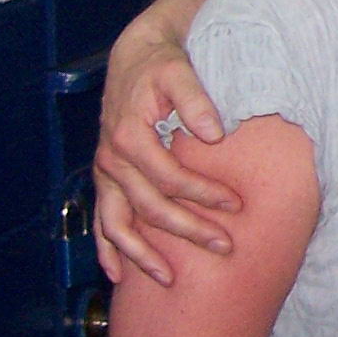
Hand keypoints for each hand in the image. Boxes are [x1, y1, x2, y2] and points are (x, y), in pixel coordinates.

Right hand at [92, 18, 238, 286]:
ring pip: (117, 224)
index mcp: (129, 136)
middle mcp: (111, 159)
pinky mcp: (106, 178)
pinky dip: (108, 249)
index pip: (169, 178)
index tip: (236, 205)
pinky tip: (119, 275)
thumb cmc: (163, 65)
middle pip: (149, 207)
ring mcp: (105, 172)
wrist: (136, 56)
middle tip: (224, 246)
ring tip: (168, 279)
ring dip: (141, 254)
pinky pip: (101, 220)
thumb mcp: (180, 71)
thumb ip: (196, 99)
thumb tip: (215, 132)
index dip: (202, 194)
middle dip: (186, 231)